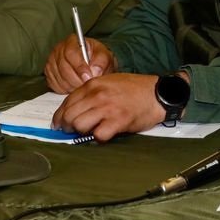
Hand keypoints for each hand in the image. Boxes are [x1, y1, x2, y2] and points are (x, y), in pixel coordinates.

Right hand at [44, 35, 116, 92]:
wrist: (92, 64)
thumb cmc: (97, 57)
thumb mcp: (104, 55)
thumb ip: (102, 61)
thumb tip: (95, 71)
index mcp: (71, 41)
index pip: (71, 53)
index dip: (80, 67)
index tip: (88, 76)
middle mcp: (58, 50)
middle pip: (64, 68)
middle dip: (78, 79)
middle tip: (88, 83)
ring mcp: (51, 63)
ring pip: (60, 79)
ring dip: (74, 85)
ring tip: (84, 84)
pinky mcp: (49, 75)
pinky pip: (56, 86)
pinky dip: (67, 89)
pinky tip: (76, 85)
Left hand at [51, 73, 166, 141]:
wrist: (160, 93)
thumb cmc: (136, 89)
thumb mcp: (110, 82)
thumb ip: (92, 92)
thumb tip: (75, 109)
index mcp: (93, 84)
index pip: (66, 103)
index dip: (60, 116)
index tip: (60, 124)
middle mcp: (97, 95)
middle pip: (69, 116)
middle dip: (68, 126)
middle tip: (72, 131)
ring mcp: (107, 108)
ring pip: (79, 125)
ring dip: (82, 132)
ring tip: (91, 131)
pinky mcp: (118, 121)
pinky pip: (98, 135)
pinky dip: (99, 137)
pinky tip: (106, 133)